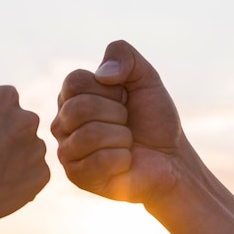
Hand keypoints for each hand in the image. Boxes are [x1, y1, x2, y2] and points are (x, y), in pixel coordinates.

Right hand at [0, 85, 49, 225]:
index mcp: (5, 97)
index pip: (7, 101)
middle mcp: (28, 119)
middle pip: (23, 125)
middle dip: (9, 136)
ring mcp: (37, 149)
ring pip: (31, 151)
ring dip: (17, 160)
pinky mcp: (42, 175)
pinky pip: (34, 176)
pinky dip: (22, 182)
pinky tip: (0, 188)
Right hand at [51, 40, 184, 203]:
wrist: (171, 159)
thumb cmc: (154, 120)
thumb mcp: (146, 77)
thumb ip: (124, 56)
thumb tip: (102, 73)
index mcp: (71, 98)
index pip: (74, 81)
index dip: (108, 89)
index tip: (123, 99)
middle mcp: (62, 124)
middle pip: (78, 108)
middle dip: (116, 113)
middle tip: (127, 123)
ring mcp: (67, 152)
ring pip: (88, 135)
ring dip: (121, 137)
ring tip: (127, 143)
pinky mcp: (77, 177)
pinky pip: (99, 160)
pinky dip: (123, 159)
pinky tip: (125, 162)